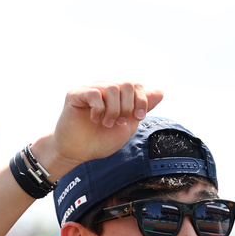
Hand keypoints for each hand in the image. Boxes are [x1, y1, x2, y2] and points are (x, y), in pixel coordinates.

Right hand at [35, 82, 164, 173]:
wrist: (79, 152)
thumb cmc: (101, 139)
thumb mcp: (128, 125)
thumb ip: (141, 108)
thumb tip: (159, 92)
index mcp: (117, 94)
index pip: (137, 85)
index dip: (142, 101)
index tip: (138, 118)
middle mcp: (103, 87)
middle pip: (126, 83)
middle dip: (128, 106)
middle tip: (120, 122)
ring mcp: (89, 89)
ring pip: (111, 87)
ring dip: (114, 110)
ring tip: (107, 123)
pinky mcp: (75, 94)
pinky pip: (94, 93)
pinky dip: (99, 109)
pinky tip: (95, 119)